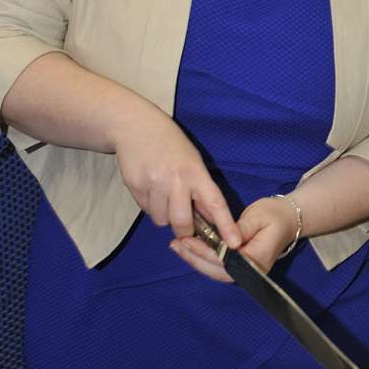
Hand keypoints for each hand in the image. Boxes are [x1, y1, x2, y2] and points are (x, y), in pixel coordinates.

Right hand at [113, 103, 239, 249]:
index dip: (226, 225)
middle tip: (184, 224)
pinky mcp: (134, 186)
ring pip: (161, 220)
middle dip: (184, 230)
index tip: (234, 243)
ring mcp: (152, 183)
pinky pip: (145, 210)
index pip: (214, 203)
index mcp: (195, 172)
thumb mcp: (193, 161)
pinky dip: (150, 206)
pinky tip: (150, 188)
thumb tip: (210, 221)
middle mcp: (175, 179)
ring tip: (164, 196)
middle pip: (182, 222)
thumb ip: (201, 190)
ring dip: (164, 216)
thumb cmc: (170, 144)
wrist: (135, 125)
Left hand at [170, 195, 299, 282]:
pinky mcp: (242, 267)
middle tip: (175, 244)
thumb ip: (240, 228)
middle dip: (194, 258)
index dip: (203, 252)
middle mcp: (253, 270)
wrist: (288, 220)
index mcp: (257, 257)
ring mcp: (248, 272)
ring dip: (196, 261)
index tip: (186, 240)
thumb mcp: (258, 215)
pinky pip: (220, 268)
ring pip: (217, 272)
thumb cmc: (274, 214)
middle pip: (218, 271)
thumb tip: (225, 239)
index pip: (225, 260)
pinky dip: (203, 261)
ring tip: (178, 247)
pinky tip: (190, 250)